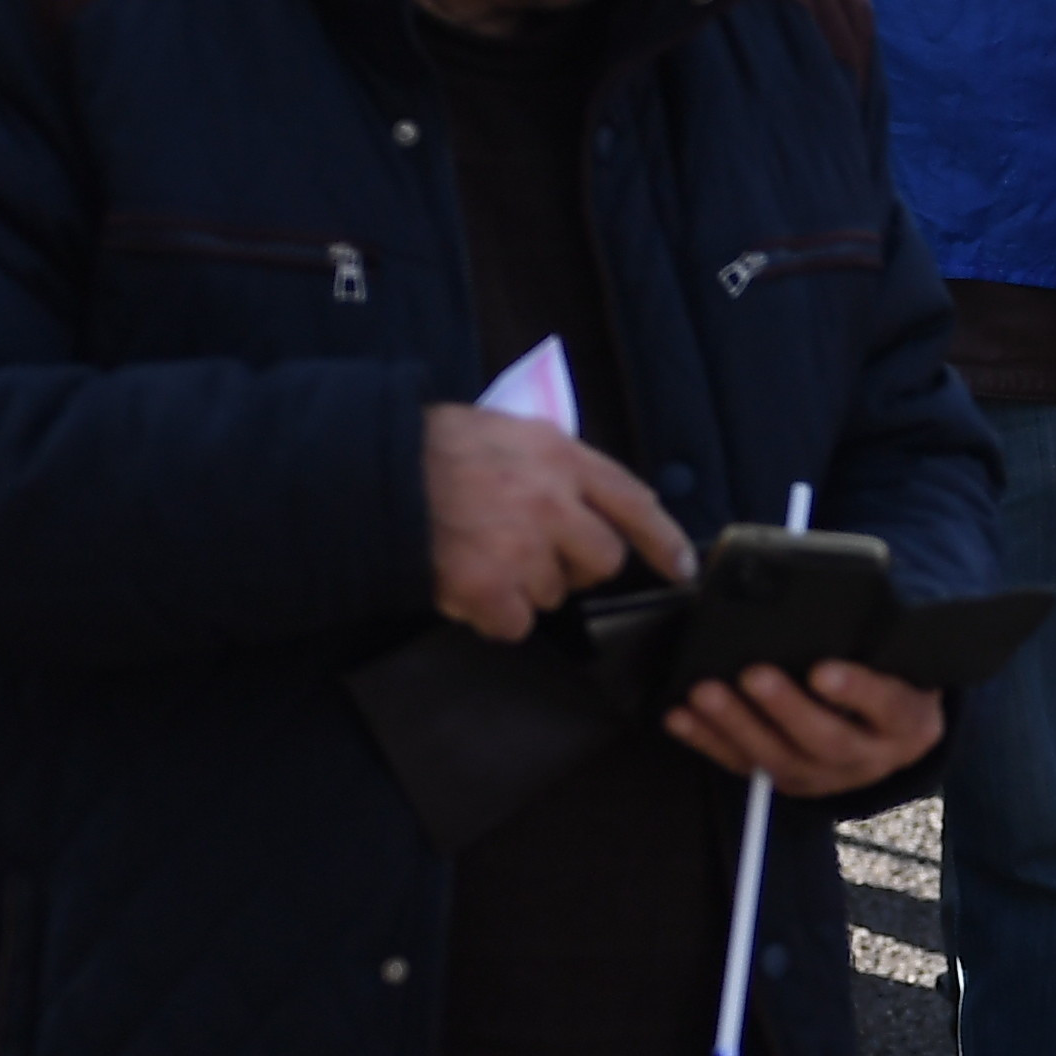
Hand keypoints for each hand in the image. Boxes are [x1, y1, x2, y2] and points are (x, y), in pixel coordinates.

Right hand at [422, 402, 692, 637]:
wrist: (373, 474)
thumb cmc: (433, 449)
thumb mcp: (506, 431)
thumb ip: (554, 463)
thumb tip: (595, 501)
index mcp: (559, 455)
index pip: (632, 500)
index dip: (664, 539)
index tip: (682, 567)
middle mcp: (551, 502)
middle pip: (602, 561)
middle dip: (575, 566)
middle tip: (532, 552)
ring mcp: (523, 548)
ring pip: (553, 594)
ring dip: (523, 586)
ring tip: (480, 553)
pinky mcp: (491, 588)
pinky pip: (515, 624)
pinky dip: (492, 615)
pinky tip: (466, 585)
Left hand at [666, 656, 949, 792]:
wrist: (888, 726)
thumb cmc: (888, 672)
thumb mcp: (896, 654)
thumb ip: (871, 634)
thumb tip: (815, 595)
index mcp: (908, 720)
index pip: (888, 705)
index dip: (856, 689)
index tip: (822, 670)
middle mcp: (871, 756)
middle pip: (827, 739)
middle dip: (785, 708)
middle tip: (752, 673)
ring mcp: (827, 776)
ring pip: (780, 759)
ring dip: (736, 725)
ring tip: (704, 692)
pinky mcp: (789, 781)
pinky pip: (744, 765)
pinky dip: (708, 741)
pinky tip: (681, 716)